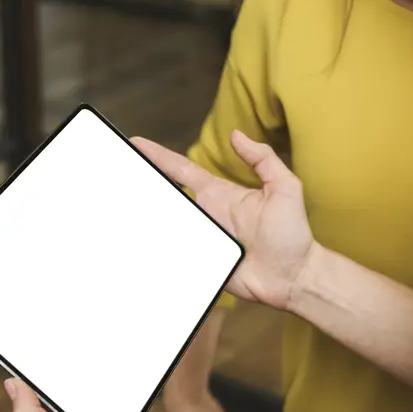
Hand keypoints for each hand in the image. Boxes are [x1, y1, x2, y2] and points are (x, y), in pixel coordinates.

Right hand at [133, 130, 315, 310]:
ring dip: (146, 214)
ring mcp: (203, 238)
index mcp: (219, 194)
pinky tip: (139, 242)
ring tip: (122, 202)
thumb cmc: (293, 233)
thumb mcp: (284, 188)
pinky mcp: (202, 261)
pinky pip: (176, 252)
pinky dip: (157, 248)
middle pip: (166, 195)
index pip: (182, 170)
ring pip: (166, 224)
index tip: (136, 143)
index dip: (159, 156)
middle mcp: (206, 214)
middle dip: (142, 183)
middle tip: (117, 170)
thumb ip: (263, 160)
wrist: (295, 276)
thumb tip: (236, 135)